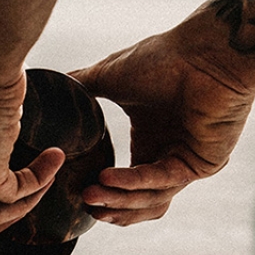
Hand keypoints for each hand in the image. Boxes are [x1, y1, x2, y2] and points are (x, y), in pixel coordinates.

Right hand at [70, 30, 254, 225]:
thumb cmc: (165, 57)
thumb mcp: (109, 75)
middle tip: (87, 205)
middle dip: (111, 206)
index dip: (105, 195)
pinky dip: (134, 181)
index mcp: (150, 141)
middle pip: (139, 200)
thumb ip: (82, 84)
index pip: (127, 185)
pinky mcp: (203, 163)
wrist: (205, 48)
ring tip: (92, 196)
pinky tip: (108, 177)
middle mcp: (169, 155)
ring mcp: (187, 162)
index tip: (78, 195)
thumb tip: (50, 83)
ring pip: (151, 197)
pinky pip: (163, 180)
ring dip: (119, 200)